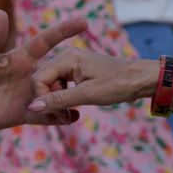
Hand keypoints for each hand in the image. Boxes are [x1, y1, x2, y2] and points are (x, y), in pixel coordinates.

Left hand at [0, 11, 88, 130]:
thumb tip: (2, 13)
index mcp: (19, 58)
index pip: (46, 42)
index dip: (63, 31)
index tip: (83, 22)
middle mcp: (28, 75)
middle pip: (57, 73)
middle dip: (71, 74)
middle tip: (81, 78)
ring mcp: (27, 95)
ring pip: (54, 95)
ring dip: (69, 97)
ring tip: (86, 99)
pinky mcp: (22, 114)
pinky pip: (44, 116)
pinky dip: (59, 118)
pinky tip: (73, 119)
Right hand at [29, 48, 157, 117]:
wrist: (140, 79)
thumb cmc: (117, 84)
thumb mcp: (87, 95)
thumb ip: (58, 100)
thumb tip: (32, 107)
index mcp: (66, 58)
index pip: (38, 79)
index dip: (42, 98)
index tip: (58, 113)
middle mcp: (65, 56)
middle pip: (43, 81)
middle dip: (50, 100)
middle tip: (65, 116)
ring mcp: (71, 62)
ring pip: (51, 84)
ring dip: (57, 101)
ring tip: (71, 113)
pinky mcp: (77, 70)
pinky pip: (61, 84)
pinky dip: (64, 97)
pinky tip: (74, 106)